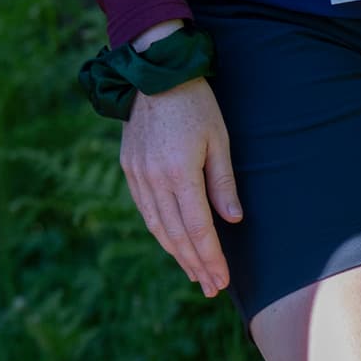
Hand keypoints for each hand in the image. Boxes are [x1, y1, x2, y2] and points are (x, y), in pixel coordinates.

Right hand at [120, 76, 241, 297]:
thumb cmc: (195, 103)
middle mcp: (154, 179)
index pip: (198, 229)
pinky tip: (172, 244)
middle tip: (211, 287)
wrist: (153, 73)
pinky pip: (145, 210)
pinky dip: (160, 232)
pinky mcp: (129, 169)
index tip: (223, 279)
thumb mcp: (219, 139)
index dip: (211, 257)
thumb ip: (223, 183)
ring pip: (157, 227)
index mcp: (179, 172)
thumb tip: (232, 222)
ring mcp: (137, 175)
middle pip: (176, 235)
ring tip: (194, 273)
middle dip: (196, 265)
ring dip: (177, 254)